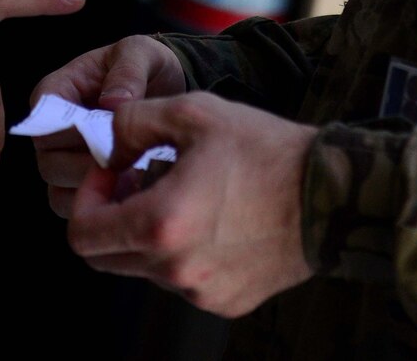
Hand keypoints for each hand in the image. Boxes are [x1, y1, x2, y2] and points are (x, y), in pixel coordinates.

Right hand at [31, 35, 187, 217]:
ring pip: (58, 189)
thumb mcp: (140, 53)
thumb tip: (112, 103)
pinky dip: (99, 205)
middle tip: (128, 164)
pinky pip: (73, 206)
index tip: (111, 134)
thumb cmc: (144, 65)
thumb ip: (127, 72)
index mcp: (56, 91)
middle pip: (49, 161)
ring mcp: (61, 159)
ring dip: (95, 189)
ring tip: (134, 178)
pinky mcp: (76, 184)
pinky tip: (131, 192)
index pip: (42, 121)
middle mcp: (51, 129)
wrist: (164, 87)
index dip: (73, 134)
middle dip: (88, 166)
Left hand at [65, 92, 316, 317]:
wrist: (333, 196)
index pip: (83, 234)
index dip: (85, 199)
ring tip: (182, 191)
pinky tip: (211, 216)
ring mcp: (201, 292)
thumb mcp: (194, 113)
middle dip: (108, 217)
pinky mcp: (225, 302)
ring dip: (147, 232)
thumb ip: (133, 122)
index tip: (109, 173)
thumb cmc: (267, 150)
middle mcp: (176, 269)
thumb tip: (103, 139)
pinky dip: (181, 251)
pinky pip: (182, 279)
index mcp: (162, 224)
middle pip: (106, 257)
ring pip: (144, 268)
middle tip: (134, 181)